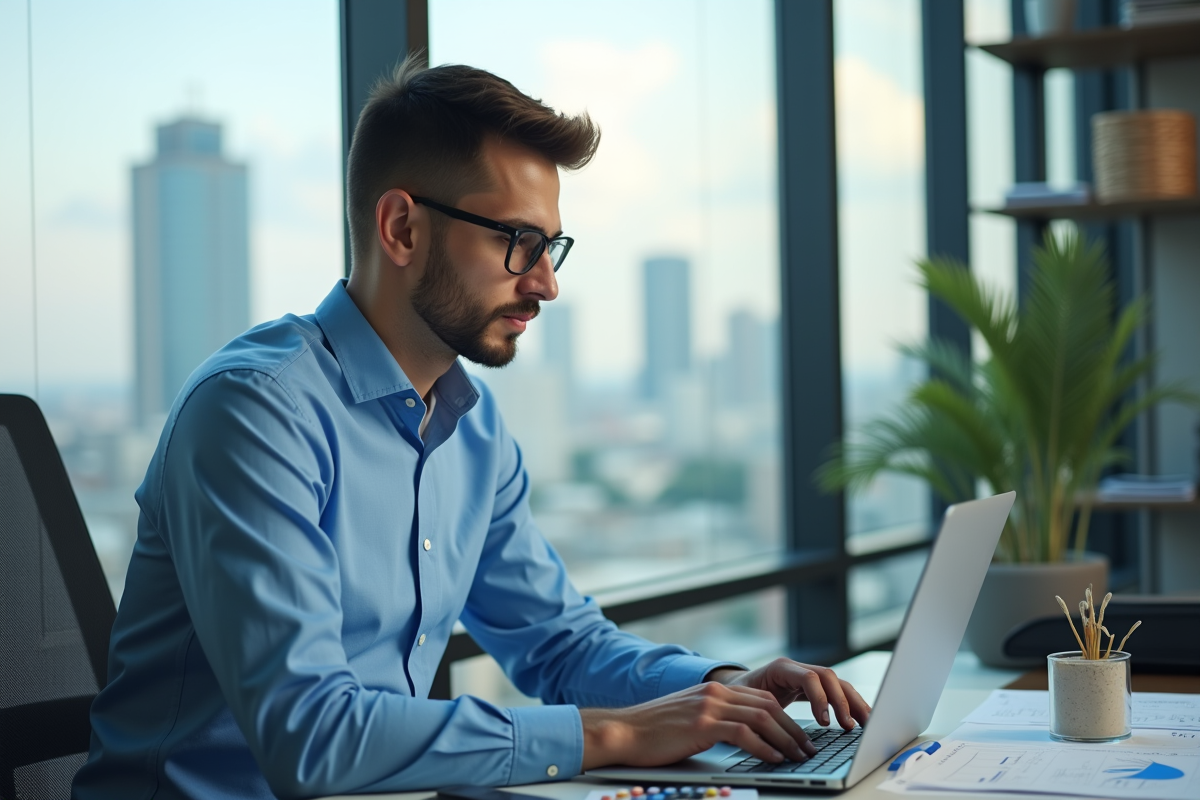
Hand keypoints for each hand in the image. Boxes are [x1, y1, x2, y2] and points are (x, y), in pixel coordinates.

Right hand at [580, 681, 818, 769]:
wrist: (624, 731)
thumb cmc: (654, 731)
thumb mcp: (690, 718)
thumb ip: (715, 719)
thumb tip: (743, 736)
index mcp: (714, 690)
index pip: (762, 699)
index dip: (786, 718)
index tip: (800, 738)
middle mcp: (715, 693)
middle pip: (768, 706)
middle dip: (793, 729)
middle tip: (808, 749)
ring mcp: (708, 706)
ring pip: (761, 717)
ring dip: (785, 739)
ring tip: (798, 756)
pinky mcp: (701, 724)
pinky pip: (743, 733)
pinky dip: (764, 747)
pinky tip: (774, 759)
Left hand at [707, 658, 870, 730]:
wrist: (733, 689)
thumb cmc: (738, 697)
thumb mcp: (746, 704)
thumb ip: (761, 715)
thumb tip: (775, 738)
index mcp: (780, 668)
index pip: (808, 677)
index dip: (820, 699)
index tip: (825, 722)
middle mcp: (796, 668)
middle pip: (829, 677)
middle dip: (843, 701)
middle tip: (850, 726)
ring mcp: (806, 674)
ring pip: (837, 683)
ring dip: (852, 703)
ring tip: (865, 724)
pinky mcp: (812, 686)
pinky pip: (835, 691)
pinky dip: (849, 704)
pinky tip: (860, 719)